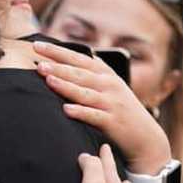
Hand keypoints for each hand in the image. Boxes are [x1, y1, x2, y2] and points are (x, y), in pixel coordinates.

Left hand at [35, 42, 171, 173]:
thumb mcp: (112, 87)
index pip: (78, 58)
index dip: (58, 51)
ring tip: (47, 79)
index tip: (37, 45)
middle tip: (38, 62)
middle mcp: (109, 85)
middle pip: (79, 73)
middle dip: (57, 66)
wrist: (145, 136)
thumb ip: (96, 73)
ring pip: (85, 92)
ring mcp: (111, 103)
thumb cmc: (122, 110)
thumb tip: (80, 55)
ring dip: (65, 85)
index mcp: (106, 74)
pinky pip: (94, 116)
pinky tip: (66, 109)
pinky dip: (81, 112)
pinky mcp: (112, 122)